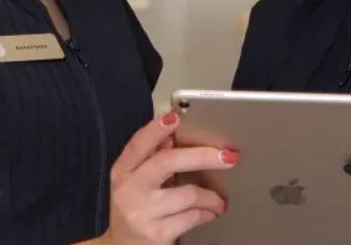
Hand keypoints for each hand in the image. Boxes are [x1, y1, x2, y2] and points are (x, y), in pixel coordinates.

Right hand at [99, 111, 238, 244]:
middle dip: (202, 156)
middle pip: (166, 162)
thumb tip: (173, 135)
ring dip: (211, 196)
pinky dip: (207, 213)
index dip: (155, 129)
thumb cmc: (136, 210)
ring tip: (219, 200)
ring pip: (187, 194)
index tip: (175, 117)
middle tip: (228, 157)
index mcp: (122, 172)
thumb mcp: (136, 183)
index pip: (138, 145)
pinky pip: (192, 217)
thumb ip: (152, 159)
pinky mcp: (156, 234)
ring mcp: (141, 213)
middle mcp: (129, 190)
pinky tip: (210, 213)